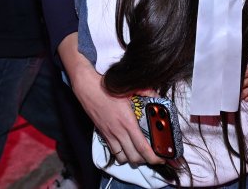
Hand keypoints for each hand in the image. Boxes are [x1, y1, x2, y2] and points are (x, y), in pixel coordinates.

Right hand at [61, 37, 161, 166]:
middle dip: (145, 160)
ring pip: (122, 158)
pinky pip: (113, 151)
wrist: (87, 87)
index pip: (142, 147)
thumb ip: (146, 92)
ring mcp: (109, 134)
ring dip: (132, 159)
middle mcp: (118, 131)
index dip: (153, 158)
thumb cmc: (106, 87)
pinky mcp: (103, 134)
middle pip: (133, 158)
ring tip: (139, 153)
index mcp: (128, 122)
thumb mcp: (130, 88)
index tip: (160, 160)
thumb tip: (157, 95)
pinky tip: (126, 148)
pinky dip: (121, 154)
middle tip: (152, 156)